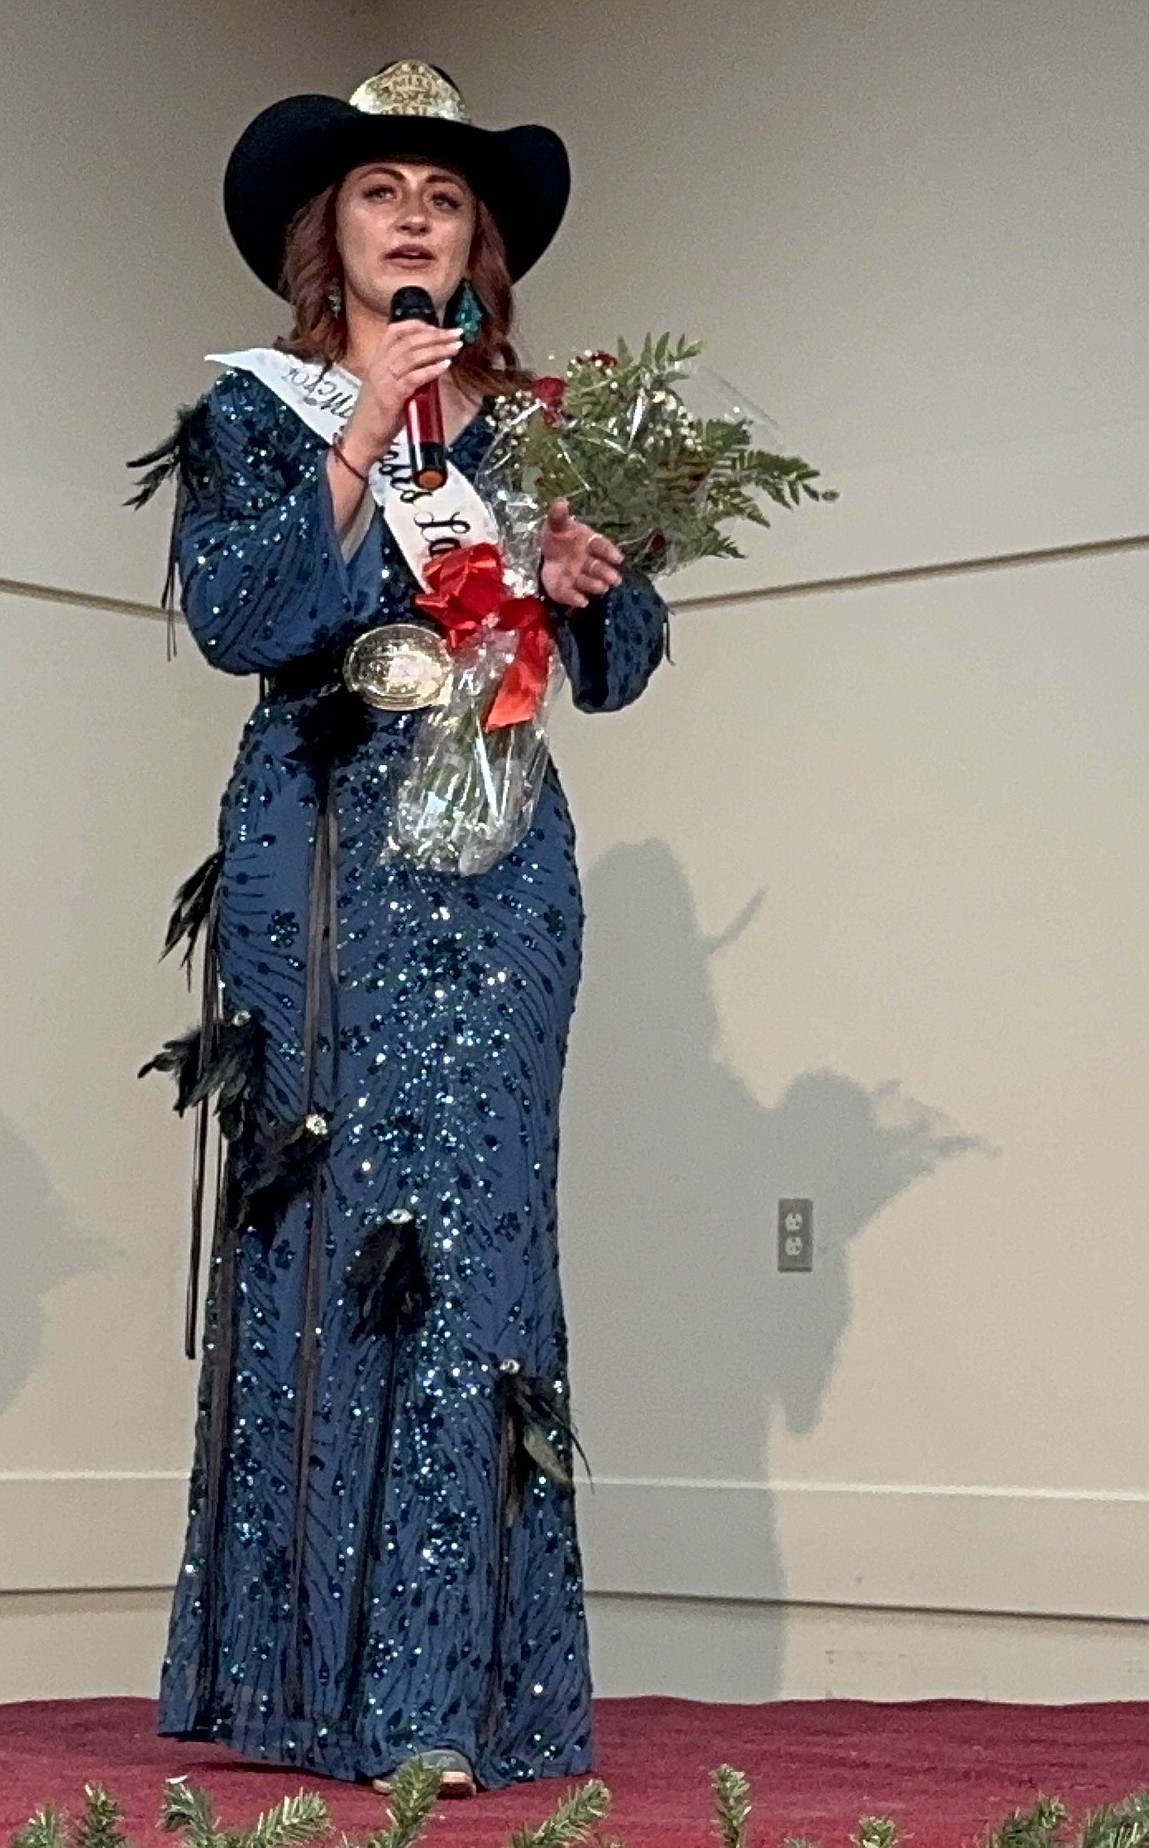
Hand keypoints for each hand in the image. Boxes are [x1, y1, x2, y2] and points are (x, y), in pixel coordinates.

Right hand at [338, 318, 463, 469]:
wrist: (361, 440)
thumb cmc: (377, 419)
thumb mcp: (389, 389)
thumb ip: (406, 376)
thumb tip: (432, 367)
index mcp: (377, 362)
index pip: (395, 331)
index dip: (419, 325)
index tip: (439, 327)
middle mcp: (379, 367)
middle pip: (409, 340)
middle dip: (436, 335)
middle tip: (455, 334)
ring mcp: (383, 381)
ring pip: (412, 355)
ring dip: (438, 349)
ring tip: (455, 347)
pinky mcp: (390, 397)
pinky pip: (413, 377)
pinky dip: (431, 370)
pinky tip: (444, 365)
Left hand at [539, 499, 623, 609]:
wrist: (543, 553)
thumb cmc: (557, 537)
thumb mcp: (556, 524)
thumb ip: (559, 515)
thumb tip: (561, 501)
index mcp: (588, 543)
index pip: (601, 546)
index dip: (609, 552)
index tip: (618, 558)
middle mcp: (586, 561)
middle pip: (598, 567)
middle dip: (606, 573)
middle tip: (614, 579)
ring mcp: (577, 576)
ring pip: (588, 581)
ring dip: (595, 585)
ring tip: (602, 587)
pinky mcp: (565, 588)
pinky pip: (570, 594)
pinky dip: (576, 598)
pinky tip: (582, 602)